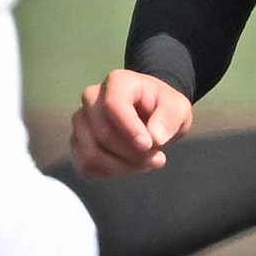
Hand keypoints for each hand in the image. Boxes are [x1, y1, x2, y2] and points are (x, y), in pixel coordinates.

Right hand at [70, 68, 194, 178]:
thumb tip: (154, 138)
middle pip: (102, 134)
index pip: (113, 105)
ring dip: (121, 167)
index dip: (130, 130)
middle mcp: (92, 98)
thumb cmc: (163, 108)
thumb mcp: (178, 108)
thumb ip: (169, 118)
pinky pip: (86, 167)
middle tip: (158, 158)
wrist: (151, 115)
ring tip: (145, 164)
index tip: (149, 145)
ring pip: (90, 154)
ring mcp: (81, 121)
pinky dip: (109, 173)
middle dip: (132, 154)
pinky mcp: (77, 142)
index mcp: (117, 82)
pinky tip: (127, 166)